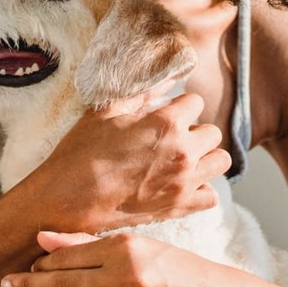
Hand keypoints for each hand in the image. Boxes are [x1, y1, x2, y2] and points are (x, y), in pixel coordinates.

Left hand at [0, 230, 231, 286]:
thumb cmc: (182, 268)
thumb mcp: (141, 245)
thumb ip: (91, 243)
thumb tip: (44, 239)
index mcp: (126, 247)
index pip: (69, 254)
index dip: (42, 262)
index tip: (22, 266)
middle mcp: (124, 275)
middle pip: (63, 281)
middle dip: (31, 284)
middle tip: (7, 285)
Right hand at [25, 92, 231, 233]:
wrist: (67, 199)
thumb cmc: (81, 153)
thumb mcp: (105, 113)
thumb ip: (140, 93)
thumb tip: (165, 79)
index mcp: (166, 122)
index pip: (196, 102)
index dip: (179, 106)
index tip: (166, 115)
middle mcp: (183, 150)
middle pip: (213, 132)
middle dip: (195, 132)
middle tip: (172, 139)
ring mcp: (184, 181)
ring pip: (220, 161)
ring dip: (205, 158)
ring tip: (182, 161)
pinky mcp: (180, 207)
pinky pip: (211, 196)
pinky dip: (201, 190)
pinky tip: (181, 185)